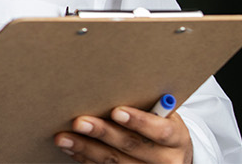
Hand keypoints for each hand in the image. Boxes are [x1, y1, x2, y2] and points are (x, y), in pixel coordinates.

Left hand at [55, 106, 192, 162]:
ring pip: (115, 162)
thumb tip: (114, 85)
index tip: (116, 111)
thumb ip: (147, 106)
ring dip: (86, 149)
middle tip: (79, 122)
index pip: (161, 131)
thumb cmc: (161, 126)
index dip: (139, 121)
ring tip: (64, 138)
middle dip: (103, 133)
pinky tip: (71, 149)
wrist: (172, 157)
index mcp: (177, 138)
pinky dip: (85, 159)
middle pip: (132, 146)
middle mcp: (166, 160)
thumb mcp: (163, 116)